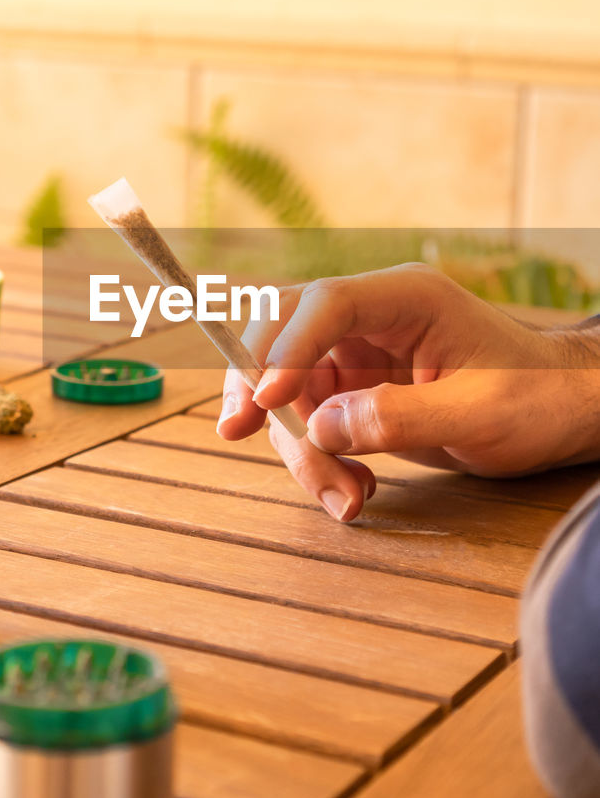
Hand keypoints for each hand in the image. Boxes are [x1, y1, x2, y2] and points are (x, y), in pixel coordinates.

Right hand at [217, 263, 599, 521]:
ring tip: (347, 499)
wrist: (561, 415)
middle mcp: (372, 318)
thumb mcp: (476, 414)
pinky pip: (309, 420)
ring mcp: (357, 354)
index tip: (266, 401)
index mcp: (406, 298)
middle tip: (236, 433)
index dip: (286, 347)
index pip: (324, 303)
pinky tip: (354, 489)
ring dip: (301, 448)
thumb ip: (398, 417)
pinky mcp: (354, 391)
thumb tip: (320, 426)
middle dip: (255, 384)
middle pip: (282, 332)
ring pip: (289, 389)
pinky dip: (318, 459)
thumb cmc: (535, 400)